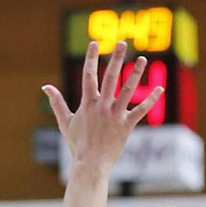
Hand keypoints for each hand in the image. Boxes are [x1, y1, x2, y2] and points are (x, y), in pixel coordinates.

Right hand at [43, 41, 157, 178]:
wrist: (90, 164)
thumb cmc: (77, 144)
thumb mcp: (65, 122)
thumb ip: (57, 102)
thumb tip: (46, 87)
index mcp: (88, 104)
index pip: (89, 75)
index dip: (91, 58)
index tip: (94, 43)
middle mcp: (102, 106)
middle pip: (110, 77)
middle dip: (116, 58)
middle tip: (121, 43)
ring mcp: (115, 115)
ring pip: (127, 90)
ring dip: (135, 73)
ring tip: (142, 59)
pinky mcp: (126, 126)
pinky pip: (141, 110)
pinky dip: (151, 99)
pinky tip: (160, 89)